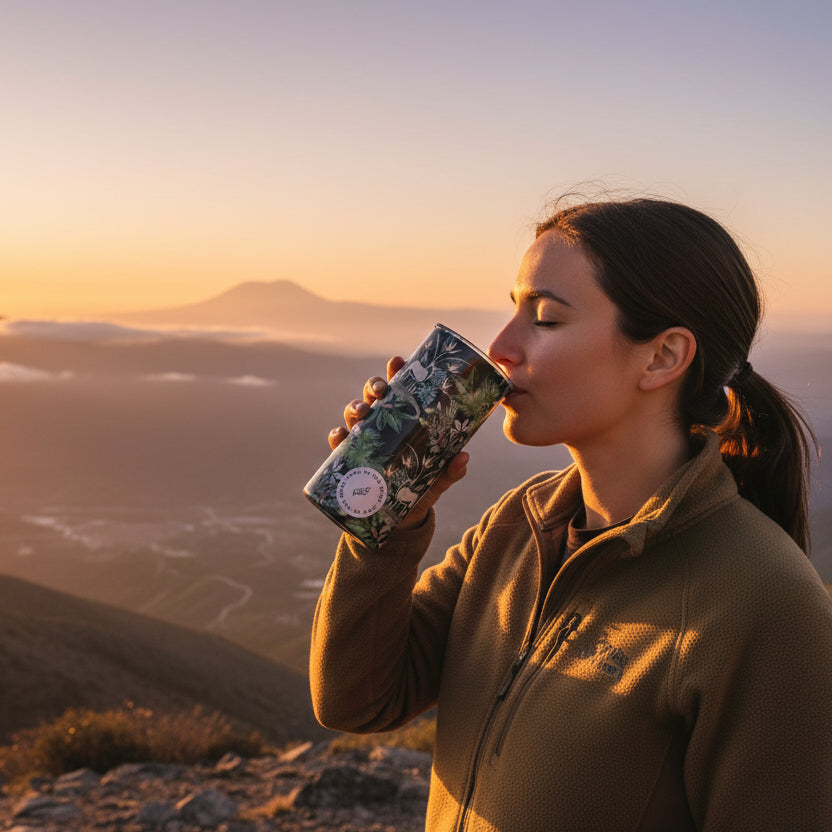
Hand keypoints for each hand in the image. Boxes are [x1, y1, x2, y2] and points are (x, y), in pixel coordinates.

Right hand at [326, 355, 468, 529]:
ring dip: (355, 408)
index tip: (398, 361)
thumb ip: (450, 471)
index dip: (396, 372)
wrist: (399, 521)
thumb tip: (464, 457)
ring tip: (362, 412)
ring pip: (353, 414)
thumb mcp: (437, 479)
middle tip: (382, 391)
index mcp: (403, 420)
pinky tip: (340, 436)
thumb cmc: (420, 488)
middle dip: (374, 387)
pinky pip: (338, 444)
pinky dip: (337, 437)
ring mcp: (363, 440)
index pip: (399, 390)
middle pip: (373, 396)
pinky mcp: (350, 460)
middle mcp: (381, 425)